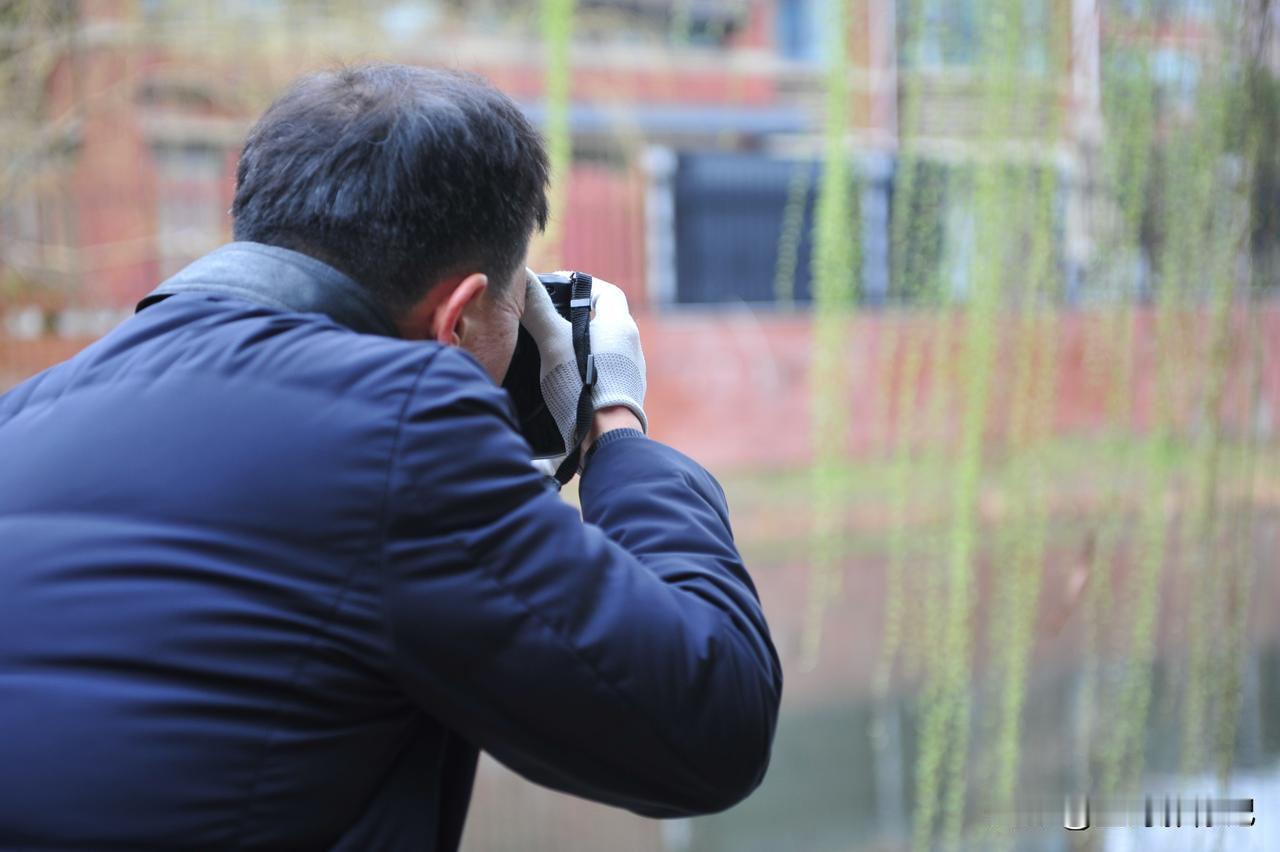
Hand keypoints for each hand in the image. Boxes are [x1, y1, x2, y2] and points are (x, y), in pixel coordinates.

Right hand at [519, 270, 648, 456]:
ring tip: (553, 348)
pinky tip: (566, 375)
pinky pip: (605, 369)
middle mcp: (632, 345)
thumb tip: (525, 278)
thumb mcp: (553, 342)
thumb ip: (538, 310)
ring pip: (605, 345)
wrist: (606, 436)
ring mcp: (631, 370)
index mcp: (620, 325)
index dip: (583, 284)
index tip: (559, 288)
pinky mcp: (624, 392)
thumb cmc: (583, 384)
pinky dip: (587, 365)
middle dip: (578, 315)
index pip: (606, 291)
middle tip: (550, 318)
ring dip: (582, 342)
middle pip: (605, 318)